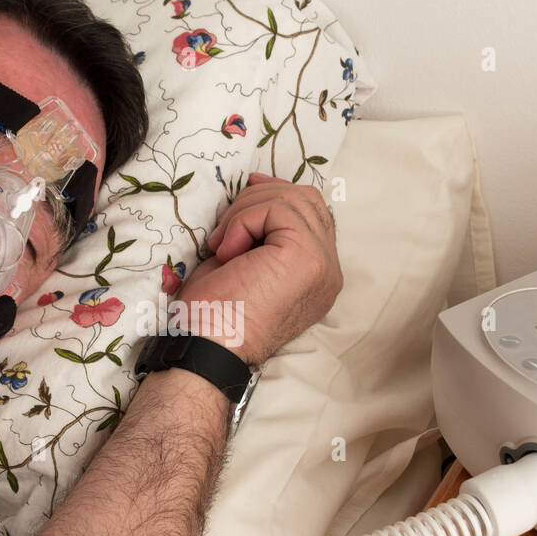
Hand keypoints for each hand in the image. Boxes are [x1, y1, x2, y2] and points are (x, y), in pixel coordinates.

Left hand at [177, 172, 341, 365]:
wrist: (207, 349)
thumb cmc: (214, 315)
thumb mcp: (246, 264)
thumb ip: (265, 232)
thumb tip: (258, 186)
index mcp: (317, 276)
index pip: (313, 214)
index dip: (278, 195)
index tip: (246, 190)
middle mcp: (329, 271)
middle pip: (308, 199)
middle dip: (260, 198)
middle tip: (225, 228)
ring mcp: (323, 264)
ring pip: (295, 198)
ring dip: (248, 211)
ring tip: (223, 245)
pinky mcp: (307, 257)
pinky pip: (279, 210)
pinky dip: (244, 221)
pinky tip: (228, 251)